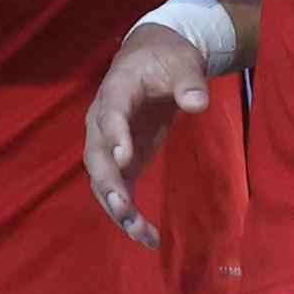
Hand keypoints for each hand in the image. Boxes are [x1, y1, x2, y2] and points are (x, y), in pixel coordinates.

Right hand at [84, 24, 212, 247]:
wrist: (152, 58)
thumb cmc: (167, 57)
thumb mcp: (182, 61)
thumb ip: (189, 81)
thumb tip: (197, 103)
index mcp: (116, 90)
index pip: (110, 114)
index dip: (115, 135)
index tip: (125, 159)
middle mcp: (103, 120)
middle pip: (97, 155)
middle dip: (109, 183)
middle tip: (125, 207)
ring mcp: (110, 144)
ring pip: (102, 180)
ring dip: (117, 208)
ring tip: (140, 233)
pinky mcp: (122, 162)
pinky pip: (118, 190)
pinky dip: (128, 215)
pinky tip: (147, 237)